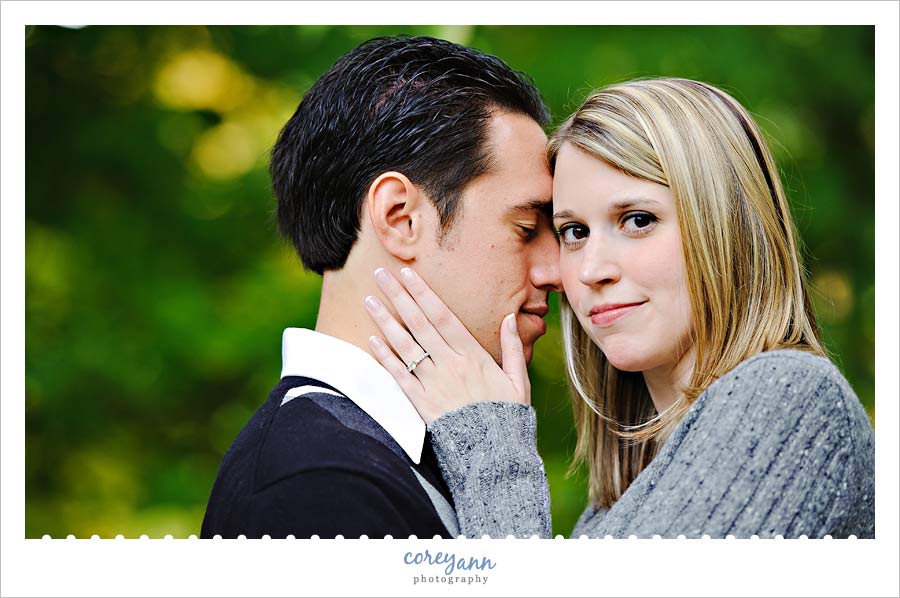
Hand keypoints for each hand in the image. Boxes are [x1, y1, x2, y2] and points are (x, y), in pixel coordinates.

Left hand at [364, 267, 530, 424]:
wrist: (494, 455)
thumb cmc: (507, 417)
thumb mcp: (519, 381)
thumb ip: (513, 348)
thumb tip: (510, 318)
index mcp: (473, 355)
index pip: (442, 315)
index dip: (423, 293)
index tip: (407, 273)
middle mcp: (450, 364)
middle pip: (419, 323)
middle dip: (398, 296)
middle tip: (380, 274)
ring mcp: (434, 383)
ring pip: (405, 345)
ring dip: (385, 321)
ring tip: (368, 301)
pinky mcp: (422, 404)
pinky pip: (400, 376)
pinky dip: (385, 357)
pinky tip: (372, 340)